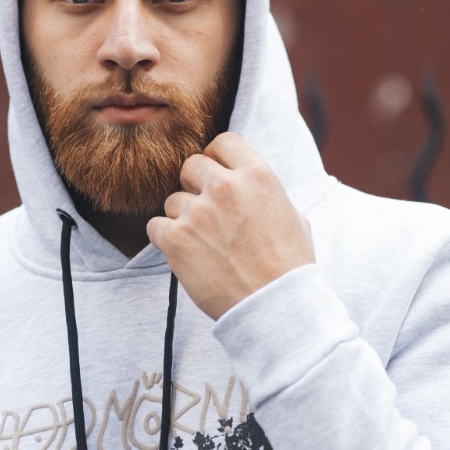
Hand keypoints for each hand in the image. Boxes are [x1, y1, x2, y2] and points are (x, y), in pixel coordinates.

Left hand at [146, 132, 313, 318]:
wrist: (273, 306)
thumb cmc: (289, 268)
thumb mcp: (294, 217)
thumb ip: (266, 194)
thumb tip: (254, 187)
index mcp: (258, 175)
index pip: (222, 142)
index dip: (216, 160)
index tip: (216, 179)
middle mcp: (226, 187)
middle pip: (190, 166)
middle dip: (194, 187)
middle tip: (206, 215)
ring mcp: (198, 212)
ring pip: (172, 201)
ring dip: (182, 220)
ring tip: (203, 246)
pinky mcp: (176, 239)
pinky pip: (155, 226)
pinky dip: (165, 240)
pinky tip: (186, 256)